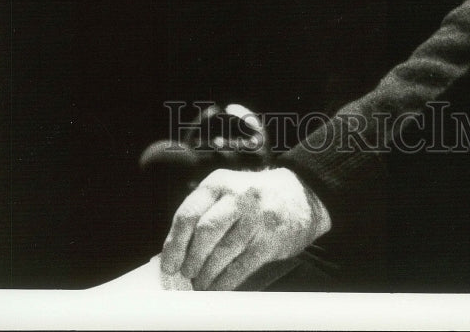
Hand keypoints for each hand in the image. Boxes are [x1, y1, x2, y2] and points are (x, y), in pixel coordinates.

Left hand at [160, 167, 330, 290]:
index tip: (168, 264)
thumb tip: (175, 250)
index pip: (188, 214)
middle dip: (191, 259)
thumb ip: (203, 212)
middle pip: (205, 232)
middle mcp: (238, 196)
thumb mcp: (227, 190)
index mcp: (219, 182)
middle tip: (185, 274)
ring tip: (200, 284)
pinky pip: (241, 266)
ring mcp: (257, 217)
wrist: (301, 195)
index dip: (174, 243)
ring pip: (223, 252)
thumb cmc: (255, 197)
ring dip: (207, 274)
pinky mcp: (271, 239)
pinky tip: (217, 288)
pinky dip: (225, 282)